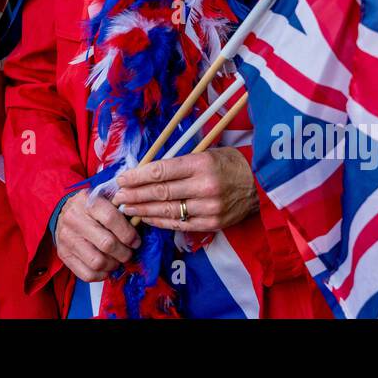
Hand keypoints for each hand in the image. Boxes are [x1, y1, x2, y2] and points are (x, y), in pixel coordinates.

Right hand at [54, 189, 140, 281]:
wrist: (65, 212)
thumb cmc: (91, 207)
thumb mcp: (104, 198)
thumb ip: (121, 208)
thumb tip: (139, 222)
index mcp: (87, 201)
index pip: (111, 219)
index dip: (128, 233)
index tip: (135, 241)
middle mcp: (74, 219)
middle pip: (107, 244)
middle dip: (124, 253)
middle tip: (128, 253)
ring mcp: (67, 238)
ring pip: (98, 262)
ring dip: (113, 265)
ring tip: (117, 260)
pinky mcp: (64, 254)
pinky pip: (87, 274)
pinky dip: (102, 275)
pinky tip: (106, 267)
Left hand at [113, 148, 258, 231]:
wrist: (260, 184)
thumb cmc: (229, 163)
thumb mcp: (206, 153)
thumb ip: (179, 163)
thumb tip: (146, 170)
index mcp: (201, 163)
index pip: (162, 170)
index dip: (138, 176)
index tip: (122, 178)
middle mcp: (204, 186)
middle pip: (161, 192)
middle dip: (135, 194)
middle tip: (118, 196)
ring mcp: (208, 208)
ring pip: (168, 210)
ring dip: (143, 210)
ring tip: (126, 208)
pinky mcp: (212, 224)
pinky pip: (179, 224)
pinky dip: (160, 221)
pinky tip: (146, 219)